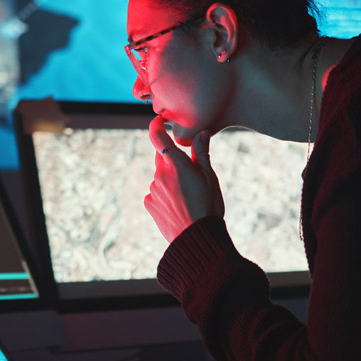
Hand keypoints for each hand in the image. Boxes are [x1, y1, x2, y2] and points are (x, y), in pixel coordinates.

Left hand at [145, 116, 224, 241]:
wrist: (198, 239)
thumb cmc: (209, 206)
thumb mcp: (210, 177)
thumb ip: (202, 153)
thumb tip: (201, 132)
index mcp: (176, 164)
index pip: (158, 137)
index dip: (156, 126)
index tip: (159, 121)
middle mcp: (160, 174)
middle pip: (162, 158)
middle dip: (173, 160)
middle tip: (190, 174)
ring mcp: (153, 190)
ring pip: (160, 177)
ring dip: (170, 180)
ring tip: (188, 197)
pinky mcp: (149, 204)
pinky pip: (156, 193)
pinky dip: (165, 195)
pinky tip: (179, 207)